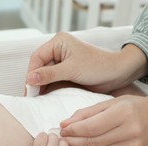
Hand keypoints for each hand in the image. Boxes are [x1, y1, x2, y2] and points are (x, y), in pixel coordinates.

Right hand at [26, 32, 147, 94]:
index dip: (31, 73)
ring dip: (41, 87)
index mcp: (58, 42)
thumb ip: (49, 74)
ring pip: (45, 75)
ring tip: (36, 100)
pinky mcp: (67, 73)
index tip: (29, 88)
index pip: (37, 58)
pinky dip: (49, 89)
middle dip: (35, 81)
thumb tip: (29, 79)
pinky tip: (45, 99)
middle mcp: (58, 50)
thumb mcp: (71, 69)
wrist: (117, 74)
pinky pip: (53, 81)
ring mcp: (62, 62)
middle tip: (31, 97)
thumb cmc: (98, 66)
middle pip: (39, 67)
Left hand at [60, 95, 147, 145]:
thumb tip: (64, 124)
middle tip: (60, 141)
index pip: (92, 126)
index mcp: (124, 113)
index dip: (74, 130)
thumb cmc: (130, 107)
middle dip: (73, 142)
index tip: (62, 129)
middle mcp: (130, 131)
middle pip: (93, 141)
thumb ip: (86, 113)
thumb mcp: (109, 103)